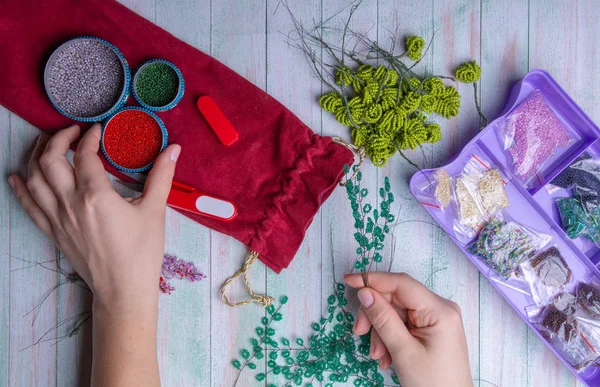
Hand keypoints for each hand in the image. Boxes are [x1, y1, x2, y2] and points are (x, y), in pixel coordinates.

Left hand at [8, 124, 178, 308]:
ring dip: (37, 155)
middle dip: (57, 139)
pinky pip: (28, 205)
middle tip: (71, 131)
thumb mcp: (155, 211)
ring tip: (47, 143)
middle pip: (50, 160)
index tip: (98, 130)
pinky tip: (18, 176)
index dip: (90, 137)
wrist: (123, 289)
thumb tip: (174, 150)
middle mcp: (70, 204)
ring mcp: (58, 219)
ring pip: (34, 178)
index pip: (85, 155)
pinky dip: (20, 187)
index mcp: (96, 196)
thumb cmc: (141, 253)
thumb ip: (162, 176)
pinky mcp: (53, 232)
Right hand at [344, 272, 471, 386]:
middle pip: (396, 299)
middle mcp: (440, 309)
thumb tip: (364, 292)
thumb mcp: (403, 351)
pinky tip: (387, 357)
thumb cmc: (433, 383)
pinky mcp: (432, 330)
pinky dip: (391, 337)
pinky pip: (404, 324)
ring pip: (397, 313)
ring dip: (381, 332)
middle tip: (359, 333)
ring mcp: (437, 319)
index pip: (401, 284)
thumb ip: (383, 319)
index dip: (373, 280)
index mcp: (440, 310)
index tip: (349, 280)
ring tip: (378, 356)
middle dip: (376, 316)